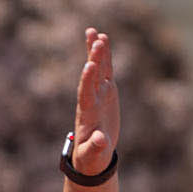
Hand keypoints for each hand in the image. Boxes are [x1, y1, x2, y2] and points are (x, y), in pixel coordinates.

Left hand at [71, 28, 119, 174]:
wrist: (93, 154)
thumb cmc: (90, 158)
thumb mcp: (92, 156)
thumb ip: (95, 147)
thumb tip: (101, 140)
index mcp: (87, 115)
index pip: (86, 94)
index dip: (87, 80)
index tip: (89, 65)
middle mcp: (90, 100)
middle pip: (91, 77)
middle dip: (94, 60)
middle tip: (96, 41)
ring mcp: (98, 94)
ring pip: (97, 69)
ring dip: (97, 52)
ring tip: (96, 33)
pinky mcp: (106, 92)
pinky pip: (105, 71)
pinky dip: (104, 57)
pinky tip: (102, 39)